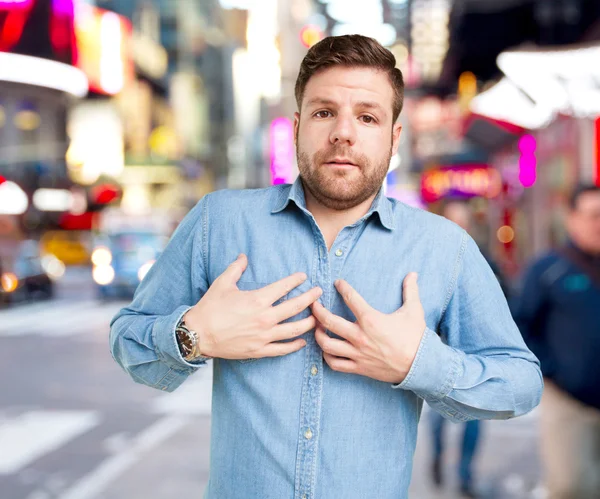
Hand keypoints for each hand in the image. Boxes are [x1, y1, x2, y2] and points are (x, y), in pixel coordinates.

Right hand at [184, 254, 321, 359]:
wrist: (198, 335)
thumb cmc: (210, 308)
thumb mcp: (222, 284)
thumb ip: (236, 268)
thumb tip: (243, 256)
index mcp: (257, 300)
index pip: (283, 287)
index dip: (296, 280)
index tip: (304, 276)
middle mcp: (264, 318)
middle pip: (295, 307)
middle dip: (310, 298)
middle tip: (319, 293)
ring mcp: (264, 336)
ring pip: (294, 330)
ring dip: (308, 322)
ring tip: (317, 318)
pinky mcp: (259, 350)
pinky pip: (282, 349)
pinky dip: (294, 346)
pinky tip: (302, 341)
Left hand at [311, 273, 425, 383]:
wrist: (421, 367)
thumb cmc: (416, 338)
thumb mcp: (414, 311)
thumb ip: (411, 290)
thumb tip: (413, 273)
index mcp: (371, 320)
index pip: (351, 298)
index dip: (342, 287)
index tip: (338, 283)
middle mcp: (360, 337)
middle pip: (330, 322)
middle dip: (317, 311)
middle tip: (313, 304)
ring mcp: (358, 354)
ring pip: (327, 345)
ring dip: (318, 334)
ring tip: (316, 327)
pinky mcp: (359, 368)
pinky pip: (335, 364)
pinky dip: (326, 357)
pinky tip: (326, 349)